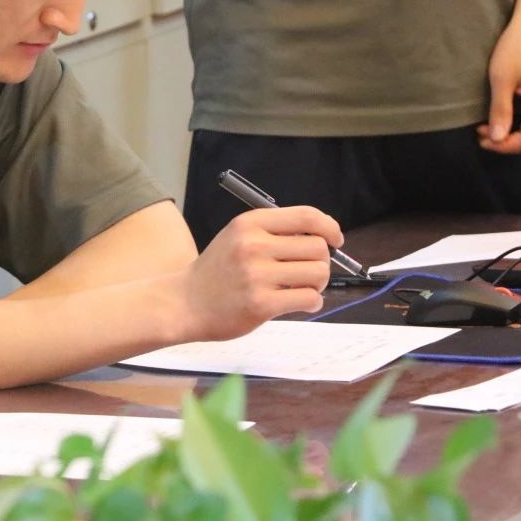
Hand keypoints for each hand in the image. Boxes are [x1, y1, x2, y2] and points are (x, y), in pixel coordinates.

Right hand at [180, 207, 339, 339]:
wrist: (184, 303)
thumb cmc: (217, 271)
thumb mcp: (238, 237)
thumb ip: (274, 232)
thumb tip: (324, 237)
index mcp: (249, 224)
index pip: (306, 216)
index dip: (329, 226)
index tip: (336, 239)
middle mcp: (253, 245)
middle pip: (318, 247)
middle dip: (322, 262)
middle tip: (307, 273)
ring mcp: (256, 275)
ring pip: (318, 273)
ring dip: (318, 284)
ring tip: (301, 288)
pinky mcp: (261, 304)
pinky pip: (309, 298)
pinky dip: (312, 302)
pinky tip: (298, 303)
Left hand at [479, 13, 520, 153]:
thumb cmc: (515, 47)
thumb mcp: (501, 79)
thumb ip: (500, 110)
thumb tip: (497, 138)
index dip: (505, 145)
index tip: (482, 140)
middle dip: (507, 143)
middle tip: (481, 136)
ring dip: (511, 136)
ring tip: (485, 130)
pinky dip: (517, 126)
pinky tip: (497, 121)